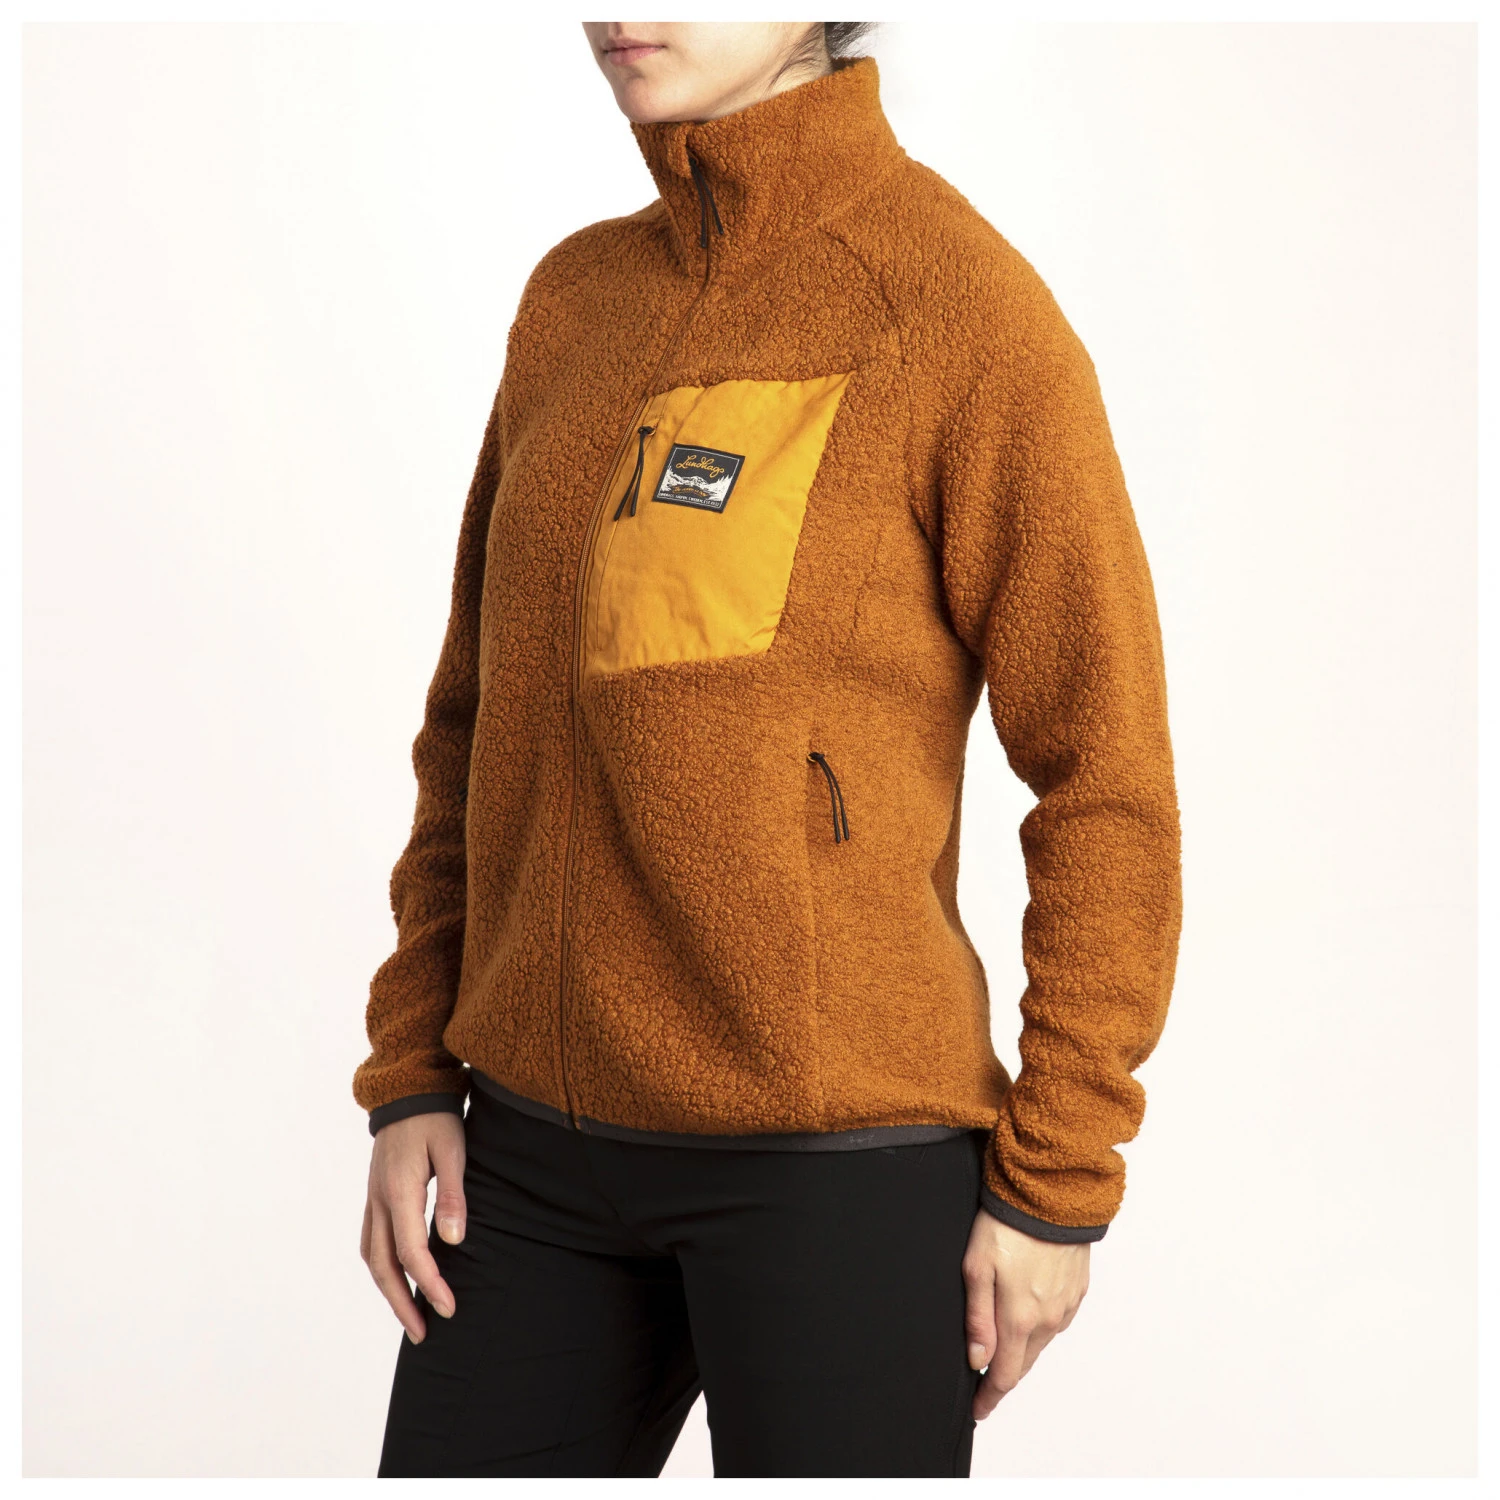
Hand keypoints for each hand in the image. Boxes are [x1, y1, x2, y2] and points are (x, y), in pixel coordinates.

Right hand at [360, 1111, 467, 1342]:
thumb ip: (452, 1194)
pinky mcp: (375, 1196)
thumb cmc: (435, 1117)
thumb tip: (453, 1240)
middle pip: (383, 1266)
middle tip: (424, 1334)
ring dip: (389, 1291)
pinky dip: (382, 1268)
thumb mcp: (453, 1149)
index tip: (449, 1309)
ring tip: (411, 1316)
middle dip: (402, 1304)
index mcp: (399, 1191)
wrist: (406, 1090)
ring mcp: (373, 1199)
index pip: (412, 1252)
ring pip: (372, 1258)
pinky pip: (371, 1242)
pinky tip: (398, 1279)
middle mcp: (379, 1201)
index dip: (430, 1284)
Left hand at [962, 1208, 1089, 1419]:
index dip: (990, 1396)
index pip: (1005, 1374)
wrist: (1051, 1194)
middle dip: (1004, 1376)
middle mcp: (1048, 1319)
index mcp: (1020, 1318)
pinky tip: (1028, 1317)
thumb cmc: (1007, 1224)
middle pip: (1024, 1364)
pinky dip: (1040, 1328)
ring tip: (1003, 1349)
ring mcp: (1065, 1305)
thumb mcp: (976, 1267)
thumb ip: (977, 1318)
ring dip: (1022, 1351)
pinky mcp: (1077, 1290)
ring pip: (1041, 1343)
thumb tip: (977, 1359)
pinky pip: (1056, 1321)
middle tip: (985, 1385)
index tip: (978, 1410)